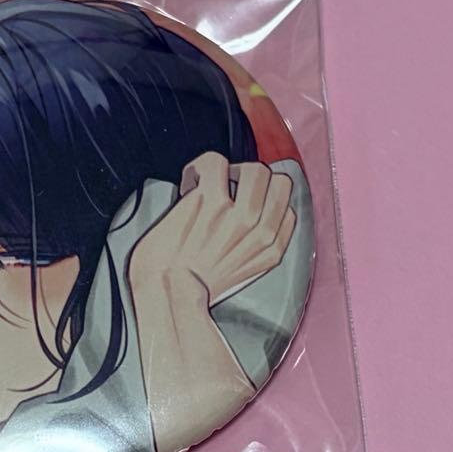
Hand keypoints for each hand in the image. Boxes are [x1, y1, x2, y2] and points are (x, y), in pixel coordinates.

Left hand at [129, 152, 295, 305]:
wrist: (164, 289)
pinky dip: (199, 166)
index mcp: (270, 252)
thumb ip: (254, 248)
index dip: (265, 200)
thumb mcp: (239, 275)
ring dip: (232, 170)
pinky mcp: (211, 201)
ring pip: (257, 169)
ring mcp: (238, 216)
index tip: (245, 203)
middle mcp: (259, 233)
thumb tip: (254, 218)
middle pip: (280, 182)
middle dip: (255, 180)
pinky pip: (216, 162)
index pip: (288, 210)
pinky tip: (190, 181)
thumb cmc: (191, 284)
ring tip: (212, 183)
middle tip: (231, 188)